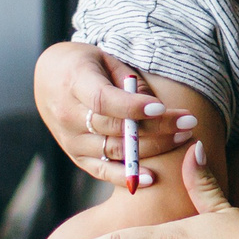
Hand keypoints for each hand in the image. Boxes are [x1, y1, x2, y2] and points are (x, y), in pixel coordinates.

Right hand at [33, 41, 195, 187]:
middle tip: (188, 123)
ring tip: (181, 138)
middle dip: (156, 127)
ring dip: (152, 148)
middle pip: (115, 128)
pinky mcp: (76, 156)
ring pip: (114, 150)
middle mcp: (67, 115)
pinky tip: (152, 178)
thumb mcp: (105, 60)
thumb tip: (155, 107)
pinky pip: (102, 171)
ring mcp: (70, 139)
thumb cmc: (84, 65)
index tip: (161, 108)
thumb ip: (128, 82)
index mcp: (74, 82)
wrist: (50, 79)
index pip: (104, 101)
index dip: (133, 107)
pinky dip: (127, 176)